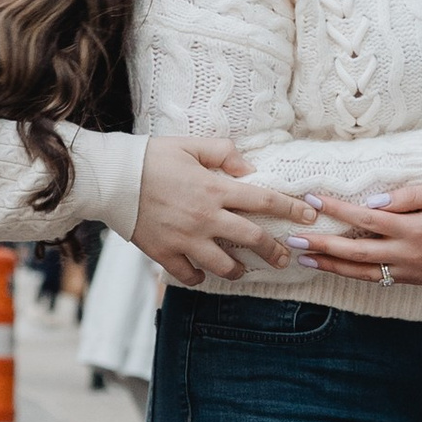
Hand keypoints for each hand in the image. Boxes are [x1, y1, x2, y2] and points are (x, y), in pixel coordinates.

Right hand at [130, 137, 315, 286]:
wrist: (113, 179)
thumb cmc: (151, 158)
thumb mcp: (190, 145)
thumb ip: (223, 153)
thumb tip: (248, 168)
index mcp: (215, 189)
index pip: (264, 201)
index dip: (291, 209)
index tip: (309, 216)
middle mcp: (206, 218)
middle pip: (253, 239)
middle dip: (275, 251)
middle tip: (285, 257)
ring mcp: (186, 239)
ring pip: (225, 265)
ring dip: (239, 269)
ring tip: (243, 269)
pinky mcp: (166, 253)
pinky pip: (190, 275)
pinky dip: (200, 277)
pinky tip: (203, 272)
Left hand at [296, 180, 421, 285]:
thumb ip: (409, 195)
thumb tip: (374, 200)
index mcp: (416, 229)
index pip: (367, 218)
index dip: (338, 210)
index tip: (314, 200)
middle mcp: (408, 254)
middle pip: (356, 251)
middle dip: (322, 245)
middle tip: (293, 238)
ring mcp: (408, 271)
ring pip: (361, 272)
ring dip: (330, 265)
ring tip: (302, 258)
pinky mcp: (410, 280)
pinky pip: (375, 278)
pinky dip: (350, 273)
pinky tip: (331, 266)